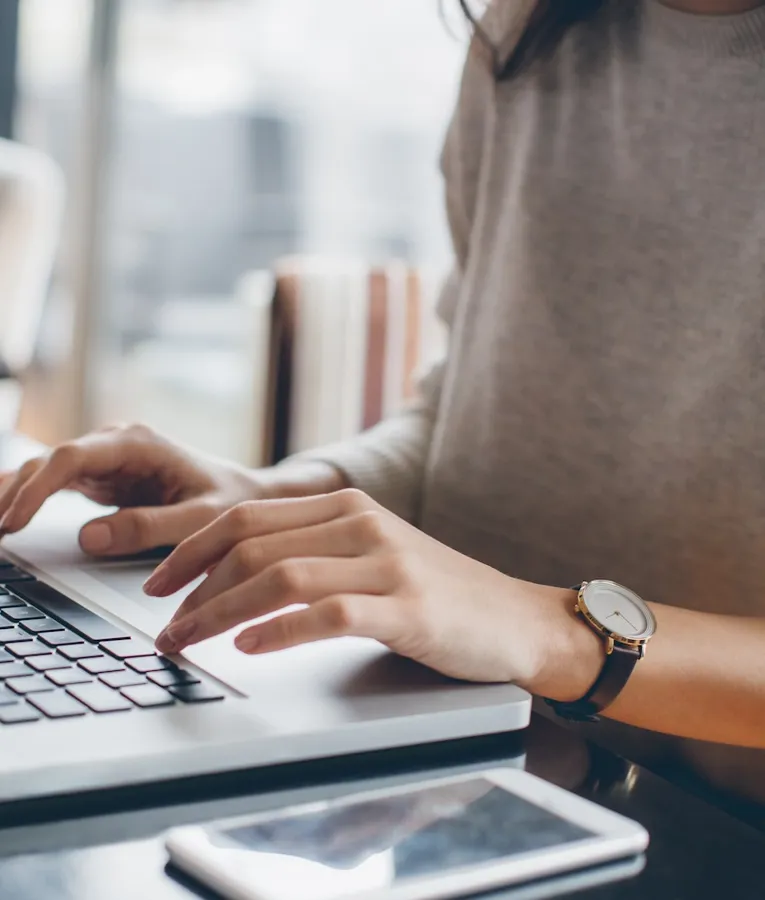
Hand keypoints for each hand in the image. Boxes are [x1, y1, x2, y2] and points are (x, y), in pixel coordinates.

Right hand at [0, 424, 344, 556]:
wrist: (249, 496)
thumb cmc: (231, 503)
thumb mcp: (200, 519)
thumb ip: (149, 527)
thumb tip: (88, 537)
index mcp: (138, 444)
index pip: (72, 457)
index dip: (37, 488)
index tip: (13, 521)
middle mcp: (116, 444)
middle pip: (49, 462)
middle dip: (13, 493)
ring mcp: (107, 458)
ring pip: (45, 471)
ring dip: (13, 495)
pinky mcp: (103, 477)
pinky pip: (55, 484)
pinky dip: (27, 499)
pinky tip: (4, 516)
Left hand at [149, 489, 603, 696]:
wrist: (514, 619)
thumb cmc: (435, 594)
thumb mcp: (371, 555)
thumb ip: (314, 551)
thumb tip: (235, 575)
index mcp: (346, 506)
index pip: (247, 516)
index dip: (191, 549)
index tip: (158, 584)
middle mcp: (362, 524)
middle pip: (252, 543)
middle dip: (193, 586)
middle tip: (164, 625)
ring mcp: (386, 563)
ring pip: (280, 576)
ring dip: (220, 612)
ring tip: (188, 641)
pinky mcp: (407, 608)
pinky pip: (328, 614)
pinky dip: (279, 630)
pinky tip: (248, 647)